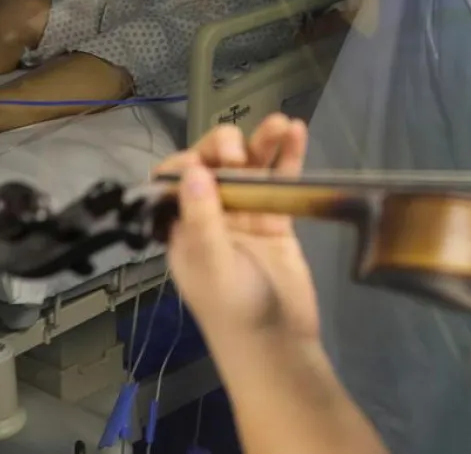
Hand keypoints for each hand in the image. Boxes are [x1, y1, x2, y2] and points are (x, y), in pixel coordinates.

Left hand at [159, 118, 319, 351]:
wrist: (279, 347)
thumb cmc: (236, 313)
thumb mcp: (213, 268)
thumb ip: (203, 220)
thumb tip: (194, 171)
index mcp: (182, 230)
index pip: (174, 183)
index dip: (187, 163)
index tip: (207, 159)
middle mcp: (210, 218)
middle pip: (213, 167)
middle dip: (225, 148)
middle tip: (239, 150)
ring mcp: (245, 217)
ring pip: (250, 169)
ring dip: (263, 143)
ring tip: (282, 123)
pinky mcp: (276, 221)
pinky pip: (280, 182)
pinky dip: (288, 157)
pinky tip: (297, 133)